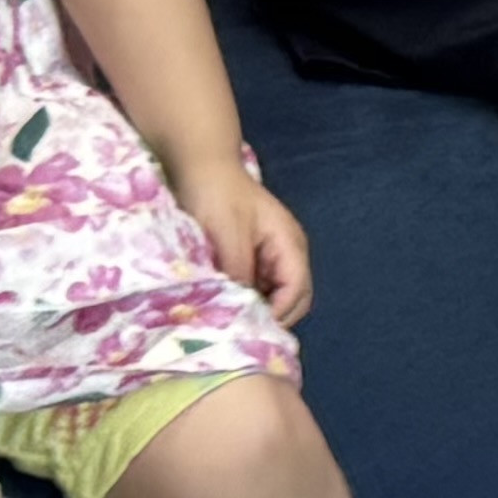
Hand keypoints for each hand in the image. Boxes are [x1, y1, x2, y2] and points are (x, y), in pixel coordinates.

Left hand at [173, 147, 314, 322]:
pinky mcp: (253, 257)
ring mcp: (271, 255)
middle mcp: (287, 252)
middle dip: (272, 317)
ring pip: (276, 296)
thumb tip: (243, 310)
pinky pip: (258, 287)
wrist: (201, 167)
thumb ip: (240, 272)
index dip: (277, 314)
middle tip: (238, 330)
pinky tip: (224, 303)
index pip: (297, 291)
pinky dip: (246, 299)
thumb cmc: (216, 196)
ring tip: (229, 319)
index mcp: (289, 244)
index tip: (246, 329)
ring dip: (258, 309)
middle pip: (294, 299)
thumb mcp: (227, 235)